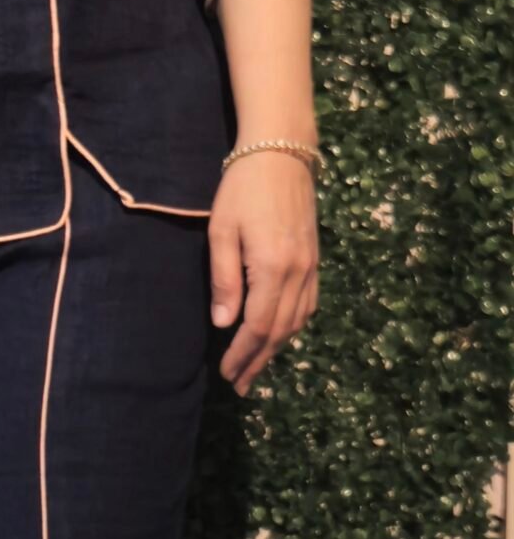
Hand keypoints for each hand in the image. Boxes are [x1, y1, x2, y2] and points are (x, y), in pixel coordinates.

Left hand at [207, 148, 318, 396]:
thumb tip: (223, 323)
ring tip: (256, 368)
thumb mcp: (222, 230)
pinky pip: (309, 304)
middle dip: (259, 361)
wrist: (282, 153)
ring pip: (297, 321)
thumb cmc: (242, 188)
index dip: (242, 354)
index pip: (258, 326)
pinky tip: (280, 335)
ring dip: (277, 349)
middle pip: (280, 331)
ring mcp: (312, 266)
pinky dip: (294, 326)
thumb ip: (224, 278)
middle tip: (240, 385)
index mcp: (272, 268)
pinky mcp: (316, 259)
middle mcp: (298, 273)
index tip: (227, 374)